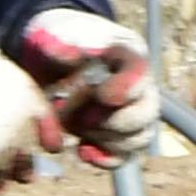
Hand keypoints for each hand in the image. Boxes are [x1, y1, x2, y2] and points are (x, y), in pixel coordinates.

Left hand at [21, 7, 160, 165]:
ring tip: (78, 128)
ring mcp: (131, 113)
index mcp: (128, 54)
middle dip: (114, 121)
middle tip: (82, 118)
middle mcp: (138, 85)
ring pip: (139, 138)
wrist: (47, 58)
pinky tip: (82, 150)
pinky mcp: (116, 136)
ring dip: (107, 139)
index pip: (140, 73)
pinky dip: (104, 159)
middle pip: (148, 112)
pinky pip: (124, 156)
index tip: (103, 96)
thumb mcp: (53, 37)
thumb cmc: (56, 42)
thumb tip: (70, 57)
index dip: (126, 88)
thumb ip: (60, 46)